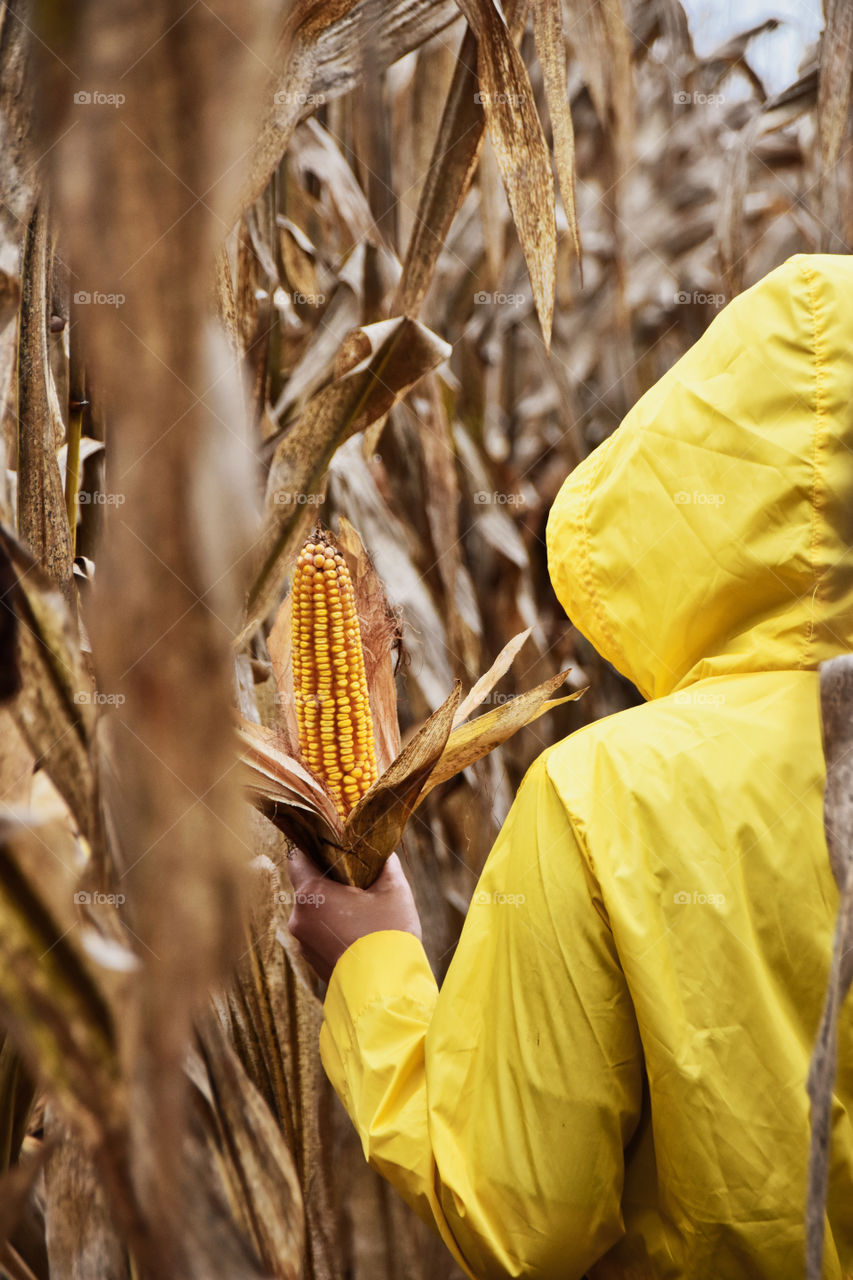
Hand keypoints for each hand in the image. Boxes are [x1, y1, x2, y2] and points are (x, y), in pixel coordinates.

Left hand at [286, 848, 421, 982]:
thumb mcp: (394, 890)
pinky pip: (319, 934)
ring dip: (332, 907)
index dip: (314, 848)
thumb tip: (382, 852)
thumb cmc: (389, 935)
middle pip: (308, 886)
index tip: (335, 848)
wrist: (387, 991)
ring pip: (314, 912)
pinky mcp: (312, 961)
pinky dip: (333, 928)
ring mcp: (303, 943)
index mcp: (311, 894)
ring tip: (362, 909)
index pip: (297, 857)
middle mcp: (298, 918)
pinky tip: (358, 931)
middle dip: (330, 880)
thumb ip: (385, 864)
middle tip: (359, 880)